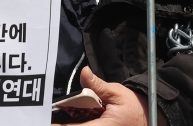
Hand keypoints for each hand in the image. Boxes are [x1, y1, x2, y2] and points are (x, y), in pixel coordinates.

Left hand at [52, 67, 167, 125]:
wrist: (150, 116)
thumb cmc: (134, 106)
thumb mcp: (116, 93)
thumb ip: (97, 85)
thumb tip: (84, 72)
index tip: (43, 119)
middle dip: (61, 125)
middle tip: (42, 117)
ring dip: (68, 124)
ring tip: (50, 116)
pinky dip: (75, 123)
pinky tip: (66, 119)